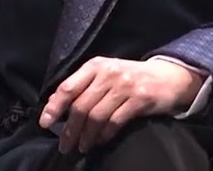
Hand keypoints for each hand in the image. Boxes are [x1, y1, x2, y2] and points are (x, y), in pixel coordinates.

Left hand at [38, 57, 202, 153]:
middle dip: (70, 129)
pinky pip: (115, 122)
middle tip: (64, 145)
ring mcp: (124, 86)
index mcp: (95, 66)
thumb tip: (57, 108)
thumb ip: (83, 87)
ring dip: (86, 136)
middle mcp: (108, 73)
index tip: (45, 123)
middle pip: (81, 106)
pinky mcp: (139, 100)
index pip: (68, 87)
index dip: (54, 107)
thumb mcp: (105, 74)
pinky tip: (100, 141)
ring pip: (96, 116)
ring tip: (81, 147)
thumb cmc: (129, 77)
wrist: (167, 76)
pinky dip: (105, 135)